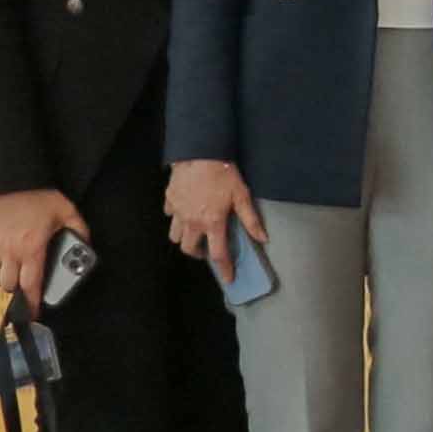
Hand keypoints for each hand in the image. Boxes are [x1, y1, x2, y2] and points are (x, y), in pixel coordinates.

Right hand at [0, 189, 83, 305]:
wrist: (12, 177)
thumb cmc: (39, 195)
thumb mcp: (67, 212)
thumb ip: (79, 231)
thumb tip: (84, 246)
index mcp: (31, 248)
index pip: (31, 284)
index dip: (32, 303)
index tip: (34, 313)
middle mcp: (10, 251)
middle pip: (8, 284)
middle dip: (18, 288)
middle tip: (26, 282)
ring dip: (4, 274)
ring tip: (14, 266)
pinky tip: (2, 254)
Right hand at [163, 157, 264, 272]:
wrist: (199, 152)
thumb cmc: (223, 174)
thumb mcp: (242, 196)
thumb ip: (251, 219)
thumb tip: (263, 239)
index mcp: (212, 223)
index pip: (218, 254)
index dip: (224, 269)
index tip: (228, 278)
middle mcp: (192, 222)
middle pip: (188, 249)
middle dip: (197, 253)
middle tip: (206, 248)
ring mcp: (178, 212)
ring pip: (174, 235)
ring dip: (183, 237)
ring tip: (193, 231)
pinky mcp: (169, 200)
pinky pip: (169, 215)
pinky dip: (175, 216)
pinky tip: (184, 210)